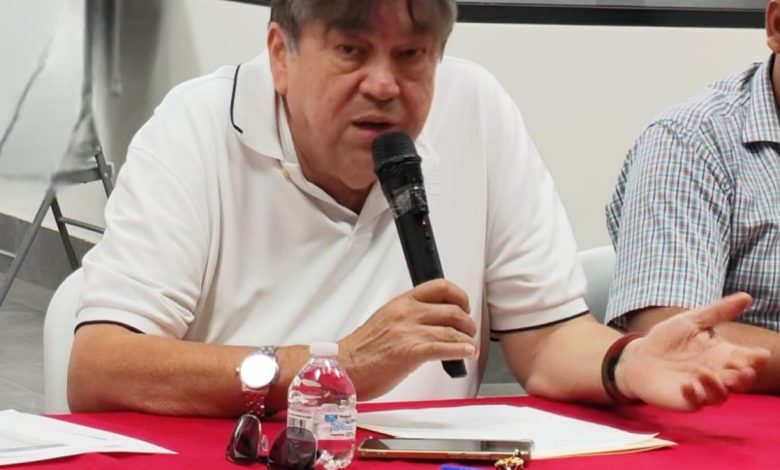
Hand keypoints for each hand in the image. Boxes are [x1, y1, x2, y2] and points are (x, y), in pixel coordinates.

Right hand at [338, 279, 476, 399]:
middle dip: (467, 323)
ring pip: (451, 330)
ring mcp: (409, 332)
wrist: (345, 366)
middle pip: (452, 310)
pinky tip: (467, 353)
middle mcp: (407, 313)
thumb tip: (433, 321)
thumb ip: (409, 316)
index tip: (464, 306)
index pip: (440, 287)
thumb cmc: (363, 348)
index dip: (459, 296)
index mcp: (402, 302)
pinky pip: (443, 347)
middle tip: (468, 332)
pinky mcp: (410, 353)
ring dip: (466, 339)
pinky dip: (460, 350)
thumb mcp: (386, 320)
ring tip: (469, 346)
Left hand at [616, 293, 769, 410]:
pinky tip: (687, 384)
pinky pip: (697, 402)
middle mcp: (718, 373)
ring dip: (718, 386)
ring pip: (721, 394)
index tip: (761, 354)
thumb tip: (747, 296)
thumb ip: (718, 311)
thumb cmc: (667, 339)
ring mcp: (704, 388)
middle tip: (745, 371)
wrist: (638, 357)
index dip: (757, 358)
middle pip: (740, 380)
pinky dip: (694, 394)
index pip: (747, 358)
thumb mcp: (691, 321)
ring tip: (706, 372)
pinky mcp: (688, 400)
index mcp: (722, 354)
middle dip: (745, 377)